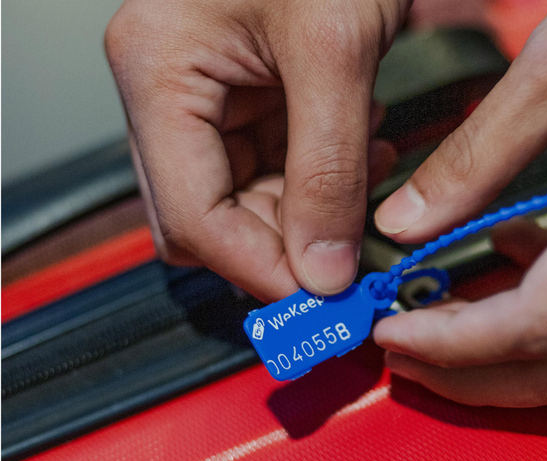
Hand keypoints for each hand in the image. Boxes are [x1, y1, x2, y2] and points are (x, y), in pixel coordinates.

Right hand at [105, 0, 405, 300]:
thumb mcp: (334, 51)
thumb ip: (327, 170)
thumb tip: (321, 270)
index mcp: (157, 74)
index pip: (193, 216)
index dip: (259, 268)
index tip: (321, 301)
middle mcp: (169, 90)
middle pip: (211, 216)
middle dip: (283, 244)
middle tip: (349, 264)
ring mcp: (207, 93)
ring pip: (247, 197)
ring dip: (309, 210)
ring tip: (366, 183)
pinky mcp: (249, 91)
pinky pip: (275, 163)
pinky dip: (321, 176)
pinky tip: (364, 150)